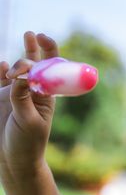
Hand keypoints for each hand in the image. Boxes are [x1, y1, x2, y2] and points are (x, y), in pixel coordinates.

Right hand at [0, 31, 58, 172]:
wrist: (13, 159)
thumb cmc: (28, 142)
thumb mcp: (28, 120)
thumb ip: (22, 99)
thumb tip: (20, 78)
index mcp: (47, 93)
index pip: (51, 66)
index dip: (49, 49)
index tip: (43, 37)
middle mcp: (33, 90)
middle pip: (34, 63)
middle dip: (32, 48)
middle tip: (30, 34)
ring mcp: (16, 93)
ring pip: (16, 70)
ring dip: (18, 59)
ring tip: (18, 53)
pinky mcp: (0, 99)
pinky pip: (0, 81)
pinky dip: (0, 71)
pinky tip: (2, 64)